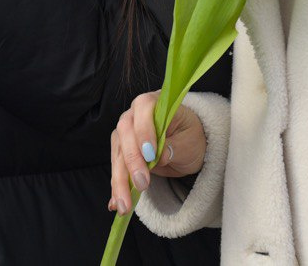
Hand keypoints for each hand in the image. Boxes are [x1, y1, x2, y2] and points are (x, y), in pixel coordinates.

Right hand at [109, 91, 206, 214]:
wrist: (188, 145)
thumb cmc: (192, 137)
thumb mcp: (190, 141)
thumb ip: (175, 146)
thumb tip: (160, 156)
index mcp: (155, 102)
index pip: (144, 108)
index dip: (144, 129)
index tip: (150, 154)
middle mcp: (135, 114)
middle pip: (125, 133)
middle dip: (131, 161)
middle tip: (142, 184)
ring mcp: (126, 133)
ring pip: (118, 154)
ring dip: (119, 181)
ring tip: (125, 205)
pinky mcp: (122, 151)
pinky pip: (117, 168)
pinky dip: (117, 187)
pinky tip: (116, 203)